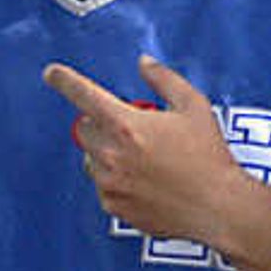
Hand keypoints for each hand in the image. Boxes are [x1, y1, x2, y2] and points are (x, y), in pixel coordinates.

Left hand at [47, 55, 258, 252]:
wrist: (218, 207)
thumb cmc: (208, 156)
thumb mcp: (193, 106)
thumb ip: (164, 79)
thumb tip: (143, 62)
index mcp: (127, 125)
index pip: (84, 95)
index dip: (64, 80)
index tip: (52, 73)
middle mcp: (111, 154)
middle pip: (85, 128)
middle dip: (103, 124)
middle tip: (136, 130)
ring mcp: (109, 183)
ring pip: (92, 158)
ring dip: (109, 153)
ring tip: (147, 160)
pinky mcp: (113, 206)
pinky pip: (102, 185)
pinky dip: (116, 179)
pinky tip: (148, 182)